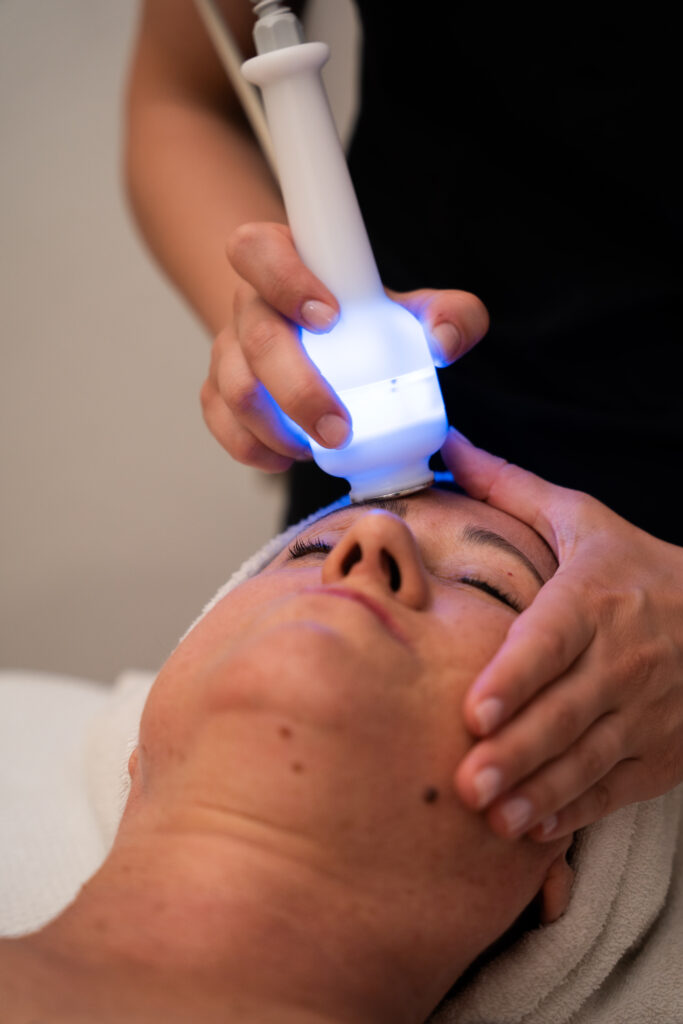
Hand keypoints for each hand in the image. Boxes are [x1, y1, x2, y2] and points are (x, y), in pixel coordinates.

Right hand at [200, 222, 488, 470]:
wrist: (326, 341)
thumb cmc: (369, 320)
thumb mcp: (417, 309)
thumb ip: (451, 314)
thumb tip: (445, 341)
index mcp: (286, 261)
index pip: (260, 250)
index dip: (285, 280)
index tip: (328, 317)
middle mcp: (250, 303)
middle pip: (255, 338)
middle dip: (297, 390)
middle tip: (339, 429)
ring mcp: (229, 349)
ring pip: (233, 388)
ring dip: (275, 429)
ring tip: (319, 450)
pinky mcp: (219, 391)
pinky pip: (220, 421)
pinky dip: (252, 448)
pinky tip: (287, 458)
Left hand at [443, 428, 682, 840]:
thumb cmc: (635, 566)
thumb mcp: (581, 519)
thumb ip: (509, 488)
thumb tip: (448, 444)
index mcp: (596, 599)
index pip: (552, 641)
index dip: (515, 678)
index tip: (473, 710)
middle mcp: (625, 658)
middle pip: (566, 711)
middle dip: (517, 751)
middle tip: (466, 783)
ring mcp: (647, 711)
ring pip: (589, 757)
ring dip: (541, 790)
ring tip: (493, 818)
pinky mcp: (661, 751)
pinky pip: (616, 786)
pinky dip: (577, 809)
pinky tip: (536, 827)